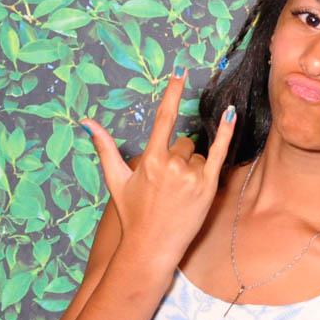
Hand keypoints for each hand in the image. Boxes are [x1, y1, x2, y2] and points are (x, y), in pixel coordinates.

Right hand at [78, 70, 236, 264]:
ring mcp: (192, 176)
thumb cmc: (133, 213)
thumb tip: (87, 122)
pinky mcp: (209, 186)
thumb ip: (105, 147)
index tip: (179, 73)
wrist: (152, 246)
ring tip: (180, 192)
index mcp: (150, 160)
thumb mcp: (116, 180)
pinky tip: (232, 115)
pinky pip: (219, 153)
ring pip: (198, 155)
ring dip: (192, 166)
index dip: (172, 93)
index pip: (163, 119)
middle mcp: (173, 165)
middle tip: (168, 184)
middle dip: (177, 156)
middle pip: (183, 143)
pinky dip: (225, 133)